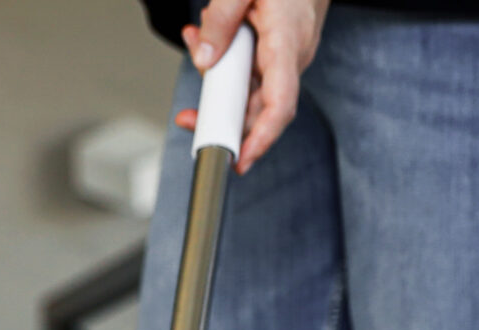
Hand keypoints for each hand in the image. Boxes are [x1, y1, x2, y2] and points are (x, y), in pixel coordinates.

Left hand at [174, 0, 331, 172]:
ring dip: (215, 77)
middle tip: (187, 118)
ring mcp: (284, 58)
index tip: (241, 160)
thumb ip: (221, 20)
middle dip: (219, 115)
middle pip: (257, 106)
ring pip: (247, 88)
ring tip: (195, 38)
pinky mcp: (276, 54)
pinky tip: (205, 37)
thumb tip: (204, 60)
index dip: (261, 138)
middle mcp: (291, 57)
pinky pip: (247, 71)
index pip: (280, 103)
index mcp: (287, 43)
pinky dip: (223, 60)